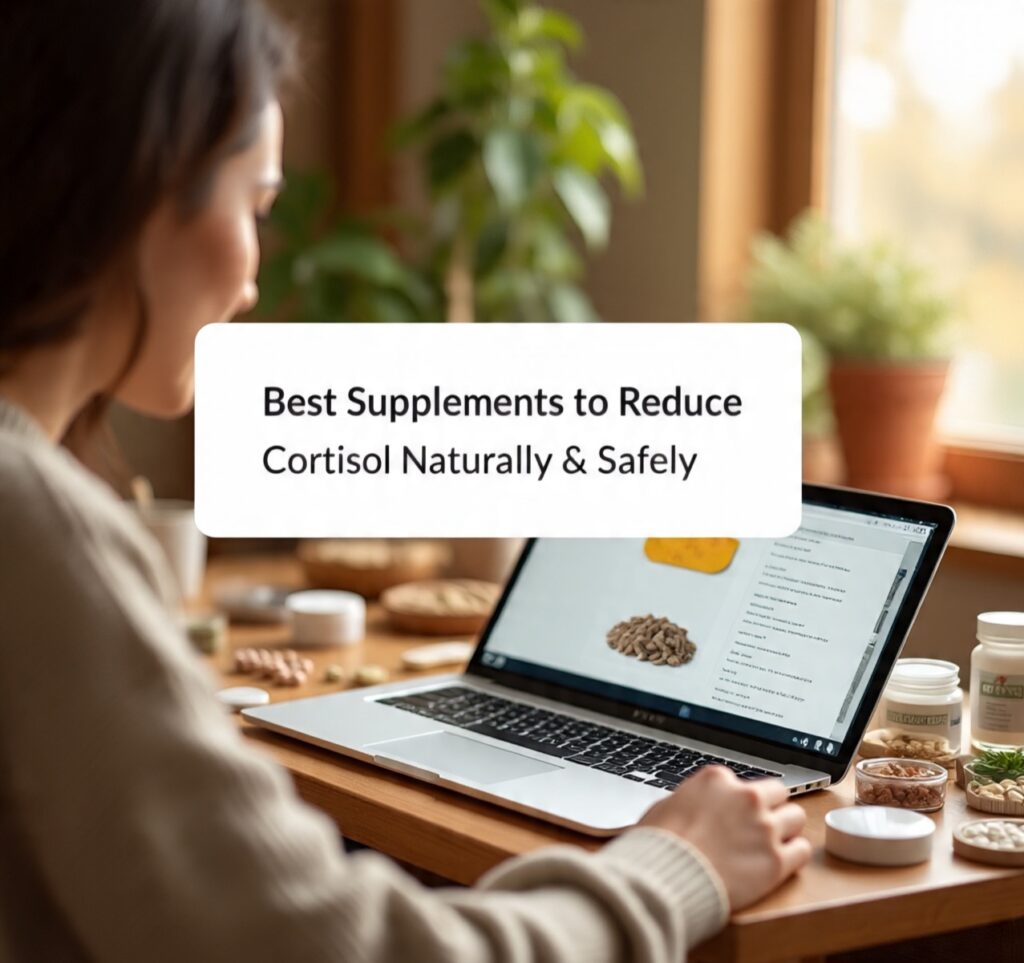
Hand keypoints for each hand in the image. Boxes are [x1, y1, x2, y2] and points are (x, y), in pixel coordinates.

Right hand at [638, 766, 810, 910]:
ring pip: (796, 818)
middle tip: (760, 827)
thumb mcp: (666, 806)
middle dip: (771, 809)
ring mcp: (764, 828)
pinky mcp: (776, 861)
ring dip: (786, 830)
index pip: (745, 783)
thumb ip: (691, 800)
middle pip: (779, 794)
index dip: (741, 802)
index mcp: (717, 779)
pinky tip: (781, 863)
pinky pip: (802, 850)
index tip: (738, 815)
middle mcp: (746, 798)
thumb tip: (693, 807)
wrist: (664, 878)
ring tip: (771, 846)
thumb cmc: (658, 845)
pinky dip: (794, 856)